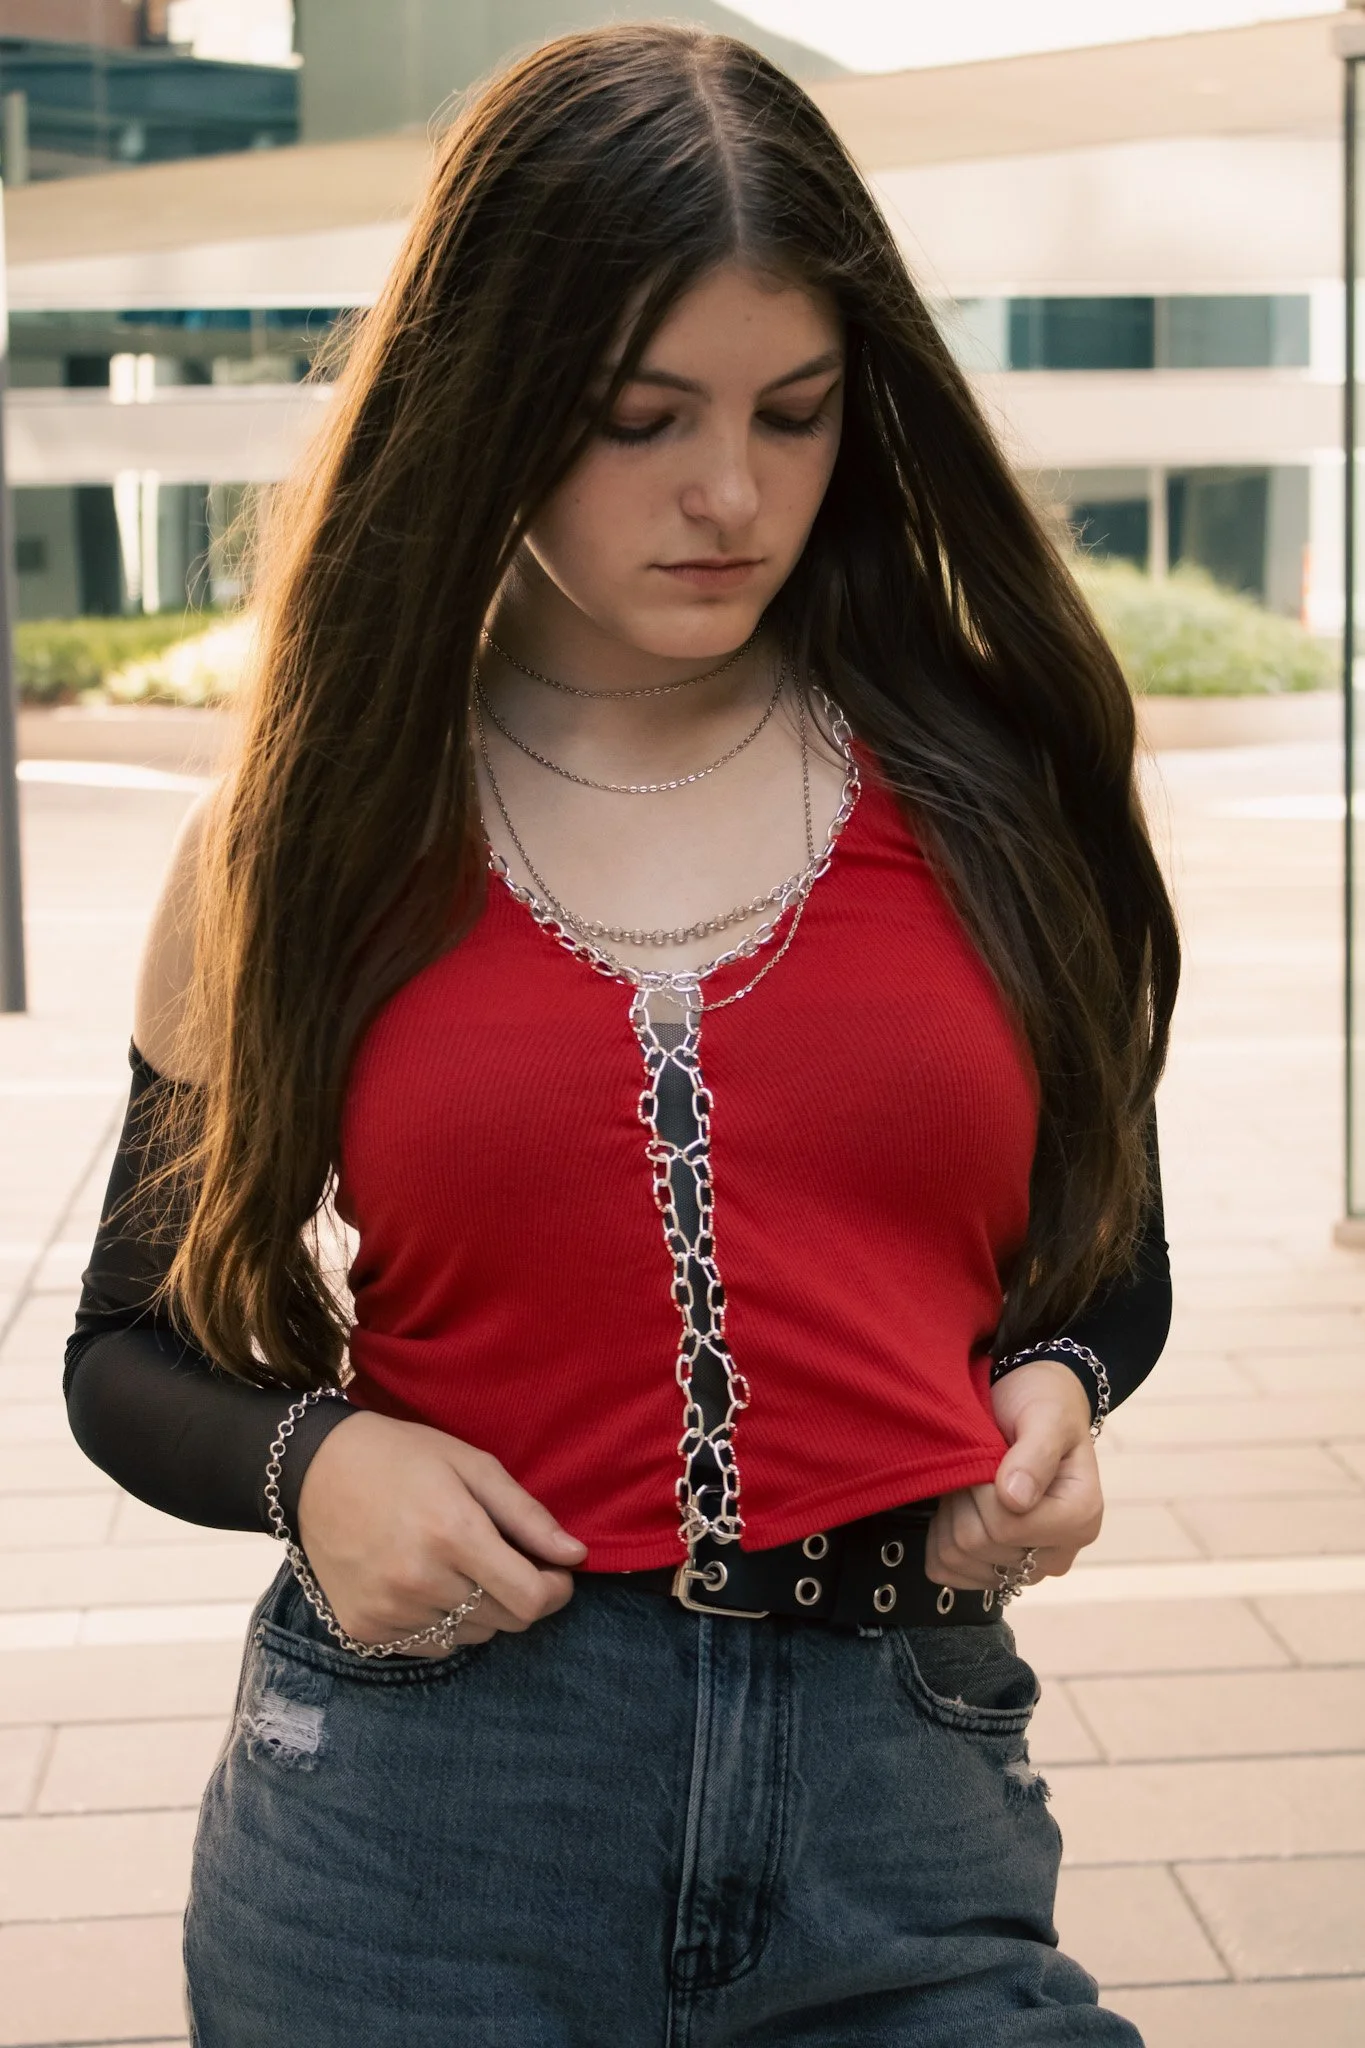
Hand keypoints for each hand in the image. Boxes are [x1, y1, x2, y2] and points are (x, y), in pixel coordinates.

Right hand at [296, 1411, 586, 1655]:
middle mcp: (419, 1580)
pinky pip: (430, 1646)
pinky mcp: (364, 1629)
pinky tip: (425, 1582)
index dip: (555, 1590)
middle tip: (504, 1560)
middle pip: (506, 1621)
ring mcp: (388, 1610)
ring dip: (480, 1610)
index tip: (555, 1571)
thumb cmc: (403, 1458)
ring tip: (457, 1565)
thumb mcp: (472, 1465)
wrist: (315, 1469)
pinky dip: (441, 1622)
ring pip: (471, 1637)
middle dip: (521, 1595)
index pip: (530, 1599)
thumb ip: (527, 1516)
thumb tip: (575, 1556)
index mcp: (452, 1534)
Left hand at [925, 1360, 1102, 1591]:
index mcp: (1082, 1519)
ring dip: (951, 1513)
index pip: (1007, 1527)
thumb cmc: (1043, 1404)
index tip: (989, 1454)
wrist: (1030, 1406)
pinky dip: (940, 1535)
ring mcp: (1027, 1569)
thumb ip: (1035, 1453)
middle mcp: (1059, 1553)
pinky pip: (947, 1570)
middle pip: (980, 1544)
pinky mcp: (996, 1572)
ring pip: (959, 1559)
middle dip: (966, 1497)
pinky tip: (959, 1506)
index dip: (983, 1489)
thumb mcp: (1046, 1415)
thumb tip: (1016, 1500)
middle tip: (978, 1464)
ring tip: (972, 1481)